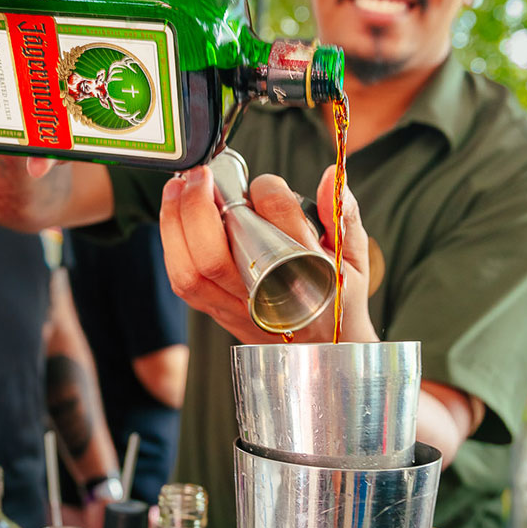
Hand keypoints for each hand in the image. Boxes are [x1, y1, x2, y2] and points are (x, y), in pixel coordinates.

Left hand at [159, 163, 377, 344]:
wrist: (328, 353)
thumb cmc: (339, 299)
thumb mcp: (353, 257)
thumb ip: (342, 213)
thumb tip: (329, 175)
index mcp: (308, 275)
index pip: (277, 218)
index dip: (265, 188)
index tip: (265, 183)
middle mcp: (266, 296)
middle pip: (214, 254)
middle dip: (198, 206)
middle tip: (201, 175)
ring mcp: (237, 309)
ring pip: (191, 271)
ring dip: (175, 224)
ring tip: (177, 188)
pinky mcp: (218, 313)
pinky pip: (184, 283)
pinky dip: (172, 246)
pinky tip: (174, 218)